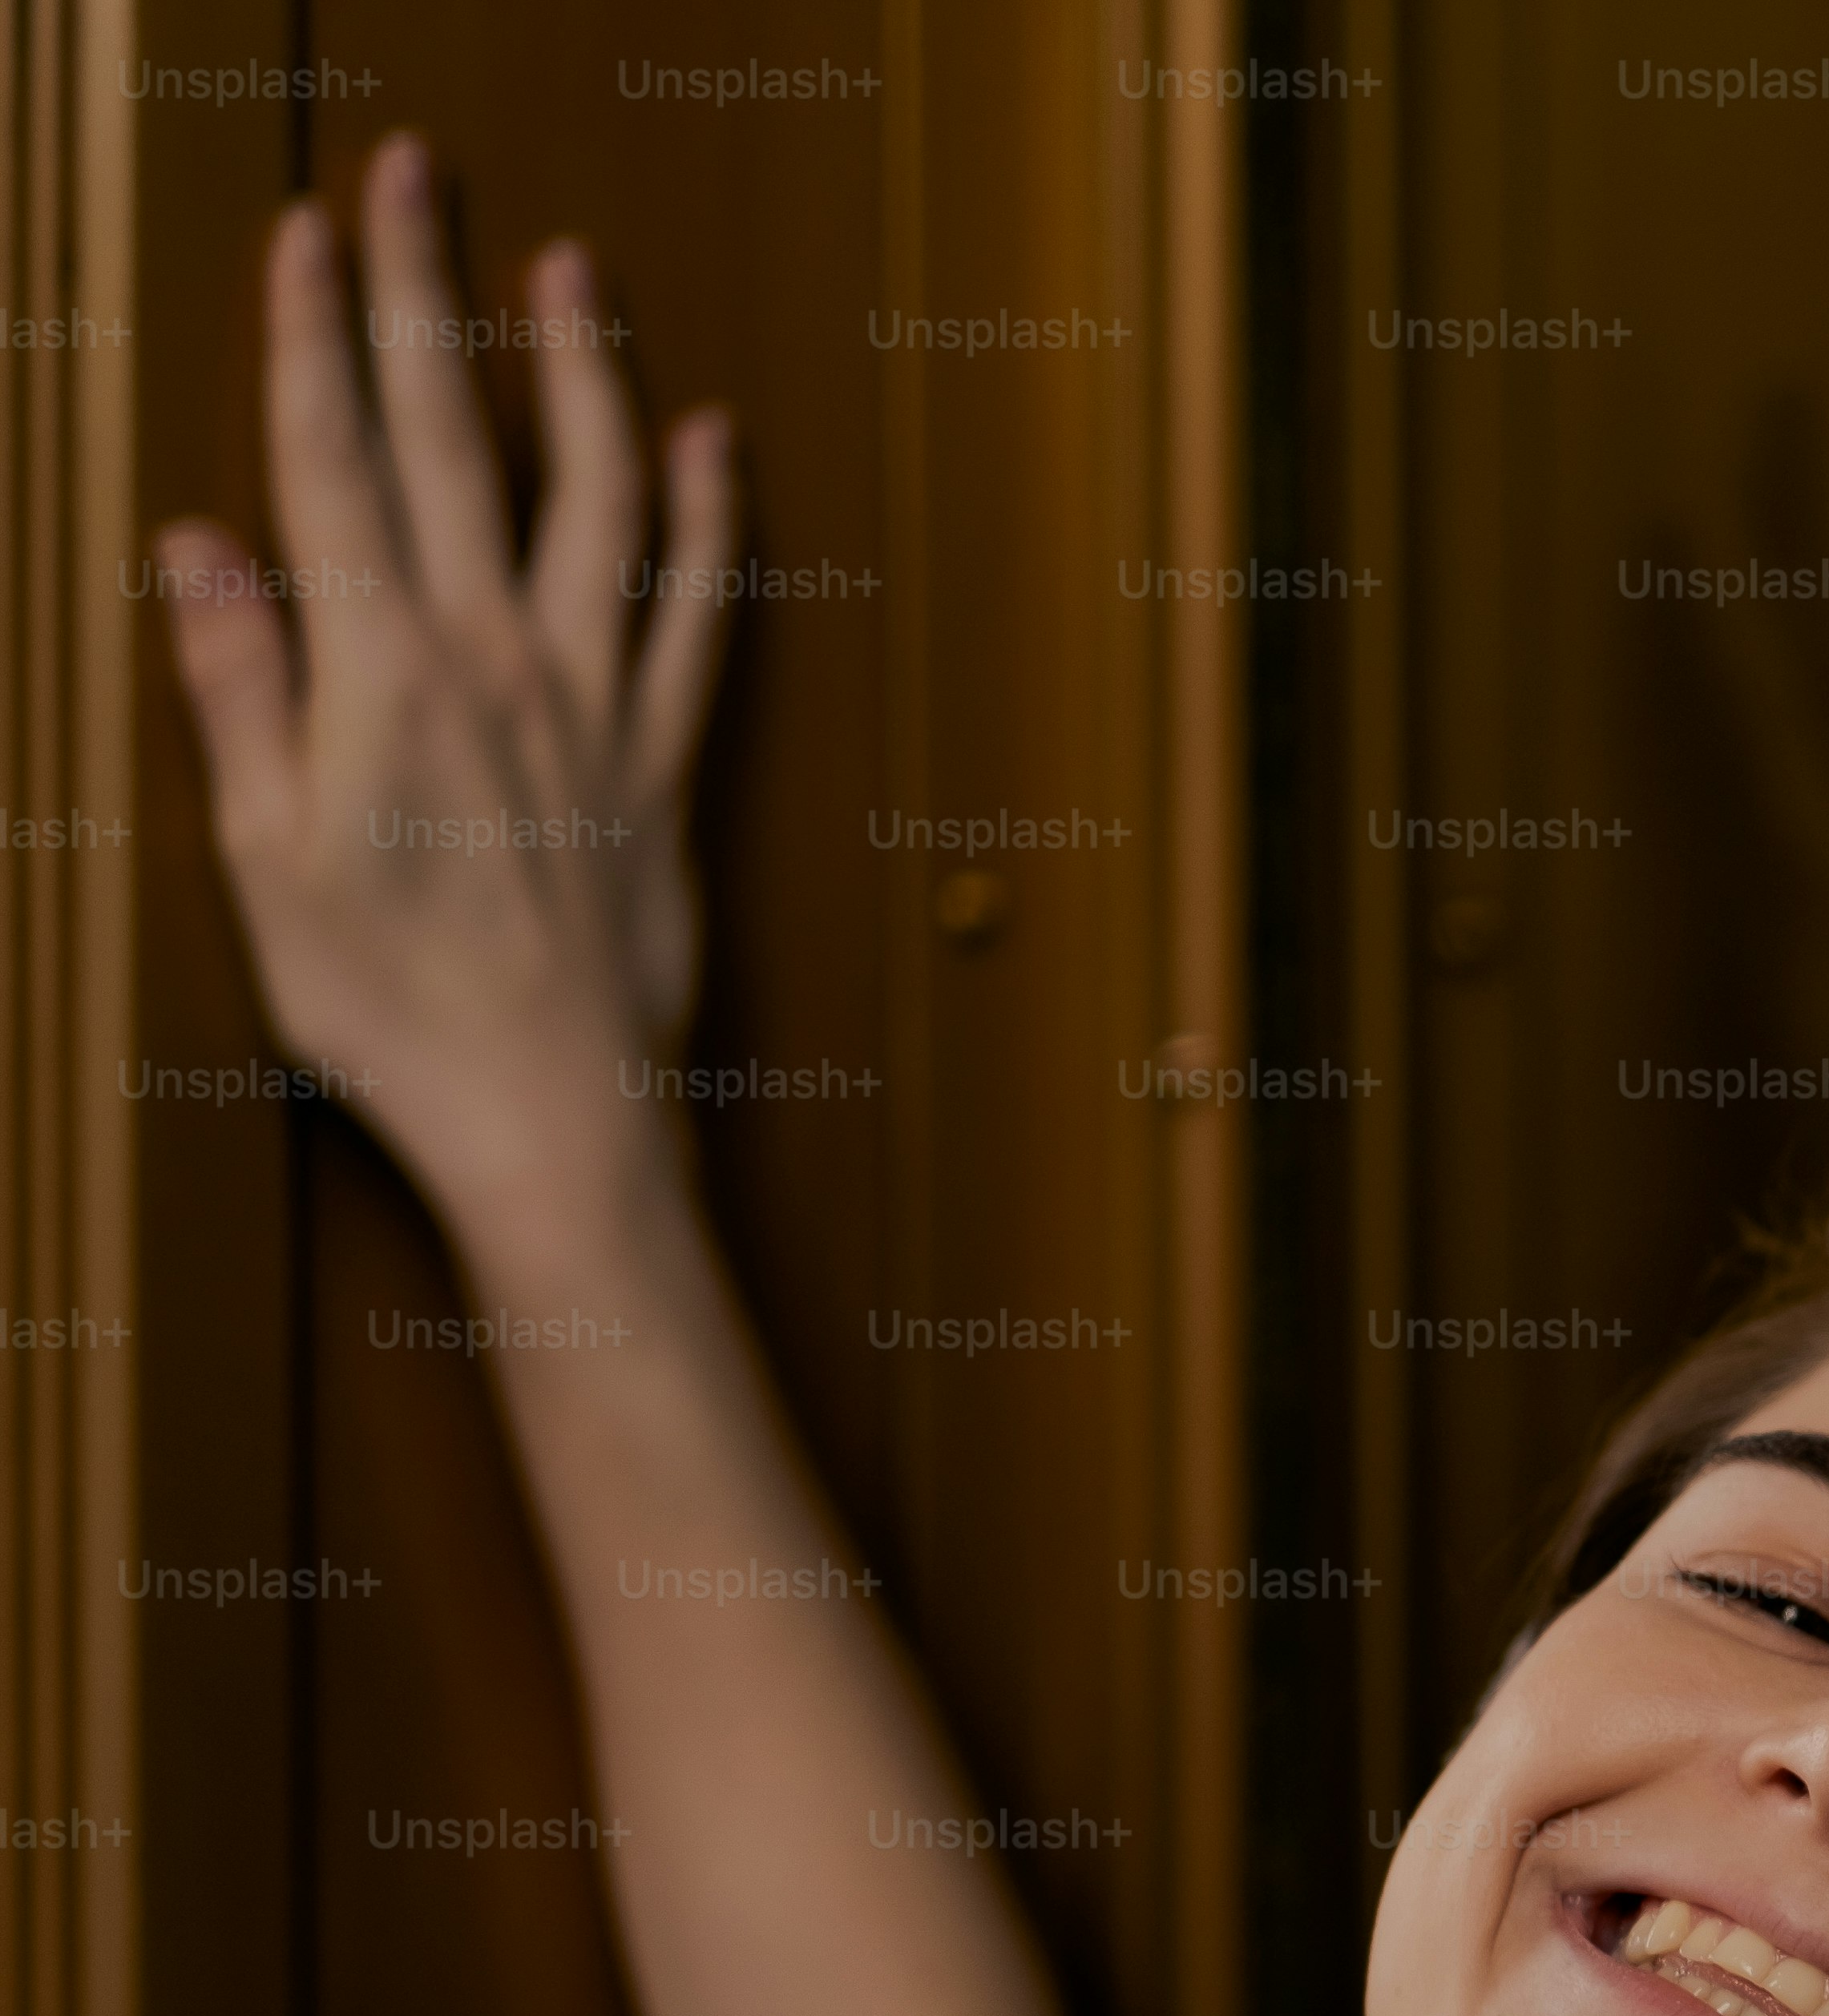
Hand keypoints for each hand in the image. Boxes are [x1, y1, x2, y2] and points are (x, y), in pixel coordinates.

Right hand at [160, 132, 736, 1262]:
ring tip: (572, 268)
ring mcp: (597, 704)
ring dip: (581, 371)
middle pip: (453, 441)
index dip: (314, 336)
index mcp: (379, 676)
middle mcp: (497, 662)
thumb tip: (201, 548)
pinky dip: (713, 522)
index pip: (332, 464)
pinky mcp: (670, 761)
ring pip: (596, 498)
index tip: (306, 233)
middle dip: (427, 297)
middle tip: (416, 178)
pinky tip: (715, 442)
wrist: (549, 1114)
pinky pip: (704, 616)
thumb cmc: (390, 1009)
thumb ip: (242, 690)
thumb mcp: (267, 855)